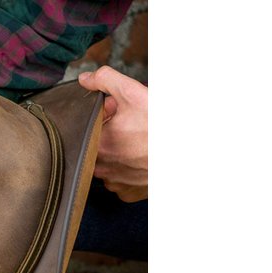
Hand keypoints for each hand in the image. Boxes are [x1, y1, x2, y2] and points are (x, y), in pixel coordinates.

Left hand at [78, 66, 147, 201]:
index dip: (103, 117)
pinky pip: (119, 181)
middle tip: (131, 127)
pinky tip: (139, 161)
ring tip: (137, 143)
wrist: (186, 152)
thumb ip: (105, 81)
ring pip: (107, 165)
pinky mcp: (126, 193)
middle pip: (97, 147)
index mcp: (98, 143)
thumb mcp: (133, 93)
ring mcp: (113, 183)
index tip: (116, 112)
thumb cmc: (160, 124)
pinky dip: (126, 171)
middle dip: (110, 135)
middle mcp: (101, 167)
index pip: (90, 127)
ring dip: (117, 154)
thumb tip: (85, 79)